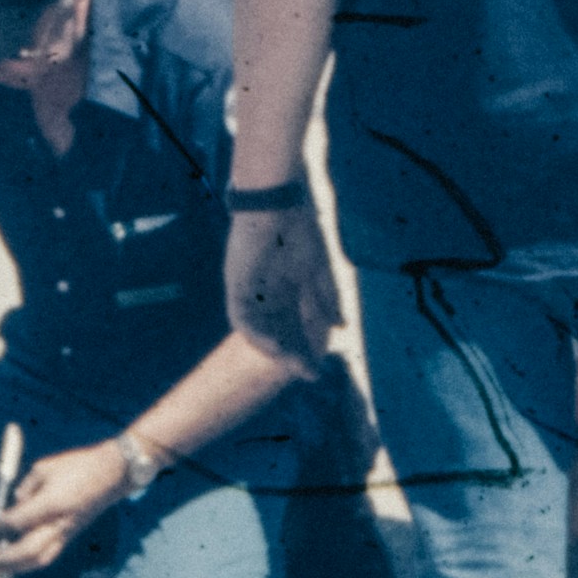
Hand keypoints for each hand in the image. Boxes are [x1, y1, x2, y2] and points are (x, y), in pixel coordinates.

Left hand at [0, 444, 126, 575]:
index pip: (16, 521)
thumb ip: (26, 487)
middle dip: (4, 558)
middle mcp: (59, 524)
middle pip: (27, 550)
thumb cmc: (80, 465)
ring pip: (39, 559)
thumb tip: (15, 502)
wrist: (113, 474)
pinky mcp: (71, 536)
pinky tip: (17, 562)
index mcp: (51, 504)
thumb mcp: (46, 467)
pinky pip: (48, 555)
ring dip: (16, 568)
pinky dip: (30, 562)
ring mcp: (67, 533)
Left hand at [224, 202, 342, 363]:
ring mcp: (250, 292)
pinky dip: (256, 334)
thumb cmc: (299, 230)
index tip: (321, 364)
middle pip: (280, 333)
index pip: (296, 326)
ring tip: (291, 364)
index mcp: (286, 291)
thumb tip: (341, 325)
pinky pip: (241, 318)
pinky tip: (273, 345)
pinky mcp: (236, 286)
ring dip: (275, 349)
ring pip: (260, 330)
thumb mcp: (318, 269)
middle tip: (309, 374)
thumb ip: (327, 297)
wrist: (275, 203)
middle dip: (294, 355)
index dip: (308, 346)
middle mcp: (267, 296)